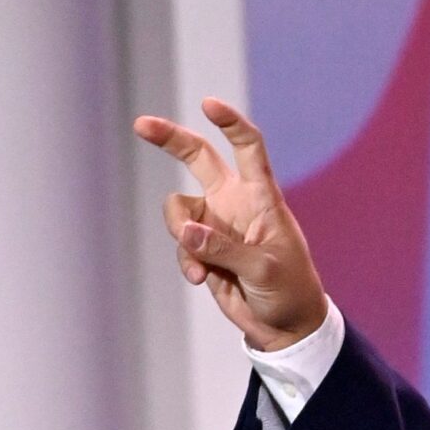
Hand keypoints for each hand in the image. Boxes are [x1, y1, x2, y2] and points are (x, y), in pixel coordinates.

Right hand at [133, 98, 326, 350]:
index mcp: (263, 197)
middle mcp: (236, 202)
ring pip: (177, 210)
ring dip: (180, 234)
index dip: (231, 124)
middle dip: (171, 139)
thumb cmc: (289, 290)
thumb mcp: (263, 270)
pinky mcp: (203, 247)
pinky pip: (180, 244)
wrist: (284, 324)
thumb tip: (185, 229)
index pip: (249, 149)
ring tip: (202, 267)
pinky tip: (202, 280)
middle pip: (198, 158)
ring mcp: (216, 223)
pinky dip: (186, 261)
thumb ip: (223, 249)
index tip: (209, 104)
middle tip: (141, 124)